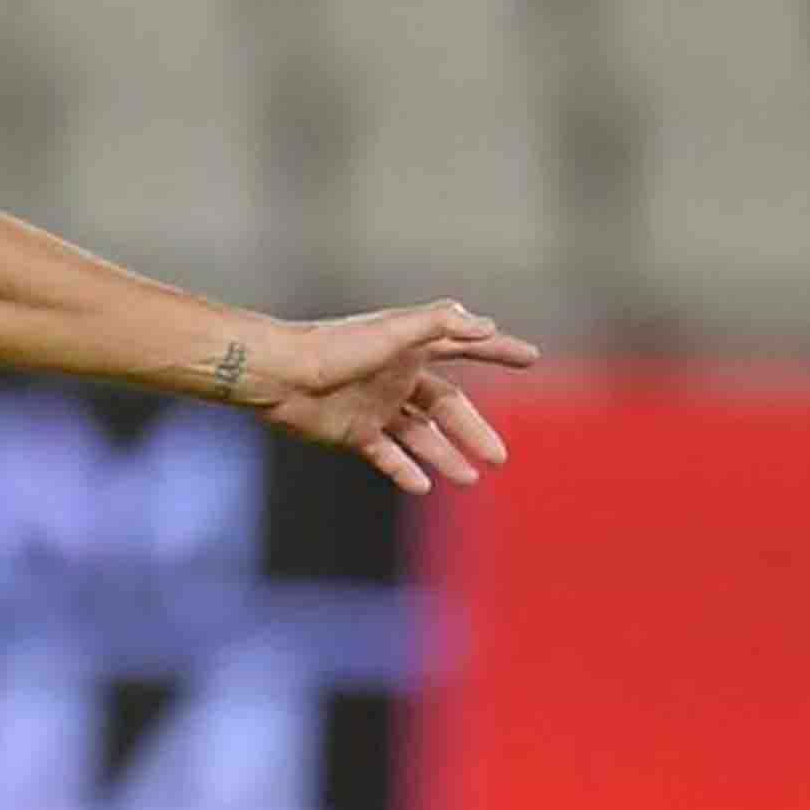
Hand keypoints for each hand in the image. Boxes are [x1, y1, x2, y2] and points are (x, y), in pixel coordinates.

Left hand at [247, 301, 539, 494]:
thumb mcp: (392, 331)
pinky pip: (386, 455)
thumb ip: (438, 325)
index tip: (530, 358)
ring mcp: (375, 406)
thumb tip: (484, 323)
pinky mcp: (353, 432)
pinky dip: (404, 470)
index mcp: (410, 348)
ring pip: (420, 435)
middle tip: (501, 456)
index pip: (465, 347)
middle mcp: (397, 377)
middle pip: (447, 406)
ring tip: (470, 478)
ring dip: (445, 456)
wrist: (278, 375)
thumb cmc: (333, 346)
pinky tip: (423, 486)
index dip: (497, 350)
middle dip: (474, 430)